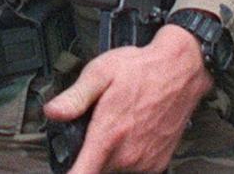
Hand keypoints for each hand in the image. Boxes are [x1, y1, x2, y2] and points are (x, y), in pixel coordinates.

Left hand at [42, 23, 212, 173]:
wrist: (181, 71)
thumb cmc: (142, 69)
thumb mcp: (100, 72)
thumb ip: (74, 97)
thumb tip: (52, 112)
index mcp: (107, 136)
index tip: (66, 168)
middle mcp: (127, 155)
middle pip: (95, 169)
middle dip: (89, 153)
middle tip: (95, 126)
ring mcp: (144, 162)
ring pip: (114, 168)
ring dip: (109, 154)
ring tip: (118, 124)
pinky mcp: (158, 164)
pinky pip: (134, 168)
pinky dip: (128, 155)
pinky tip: (132, 132)